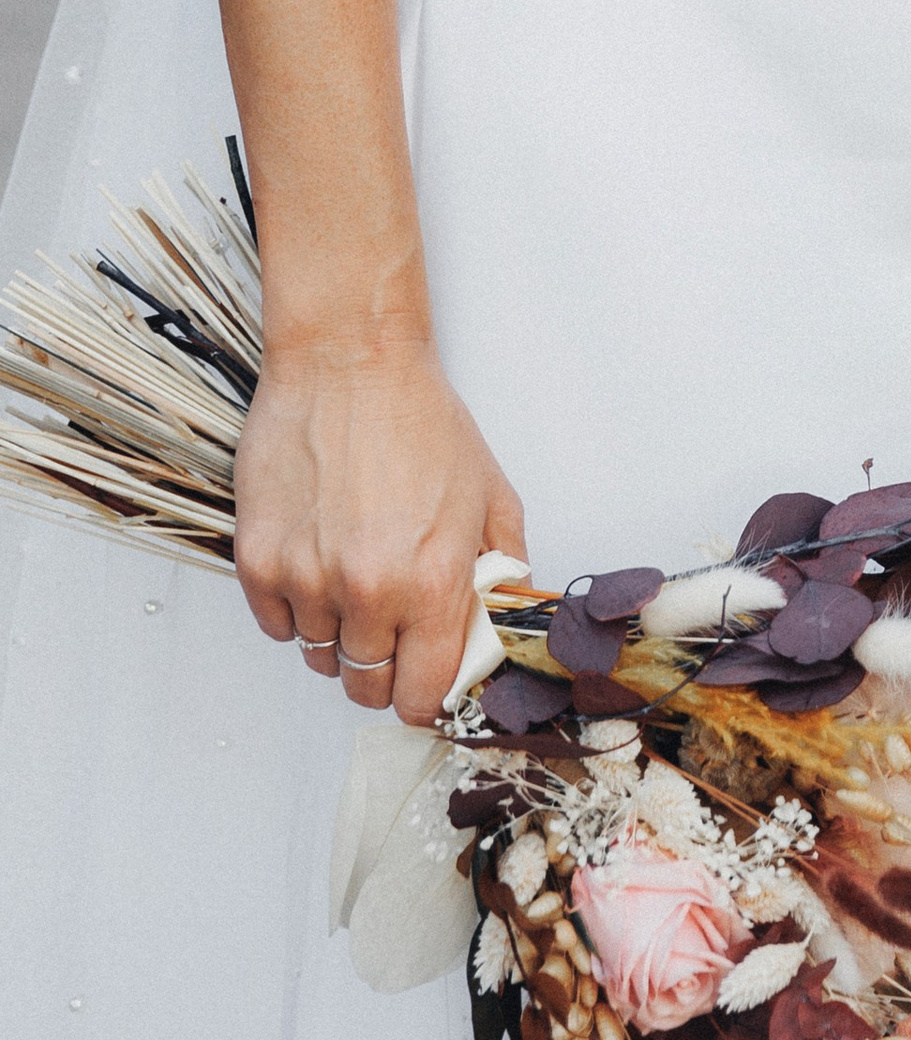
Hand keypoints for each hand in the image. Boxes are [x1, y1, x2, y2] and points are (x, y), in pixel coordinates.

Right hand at [233, 334, 525, 724]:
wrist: (349, 362)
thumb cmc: (419, 418)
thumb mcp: (489, 490)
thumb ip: (502, 568)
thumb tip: (501, 623)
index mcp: (432, 581)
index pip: (422, 695)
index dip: (425, 696)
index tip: (424, 683)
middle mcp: (368, 592)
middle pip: (365, 688)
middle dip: (383, 669)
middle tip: (392, 629)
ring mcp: (307, 579)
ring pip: (320, 657)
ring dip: (339, 633)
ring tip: (354, 576)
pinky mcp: (259, 562)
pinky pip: (276, 626)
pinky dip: (296, 609)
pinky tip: (317, 560)